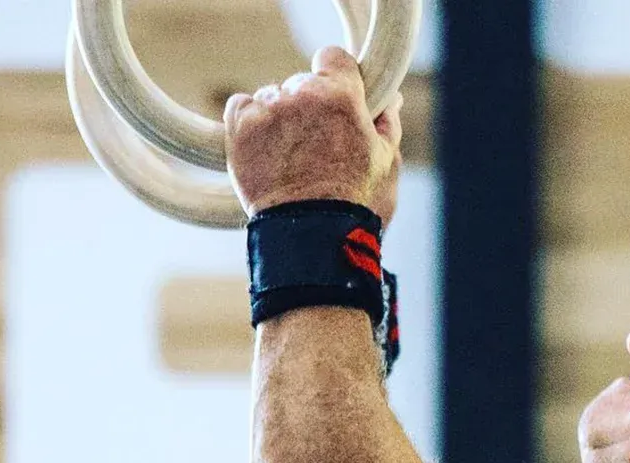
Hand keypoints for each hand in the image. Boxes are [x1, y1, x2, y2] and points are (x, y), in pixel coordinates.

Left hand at [224, 46, 402, 226]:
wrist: (310, 237)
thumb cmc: (355, 204)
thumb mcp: (386, 162)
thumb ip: (386, 123)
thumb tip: (391, 101)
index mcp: (341, 95)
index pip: (332, 58)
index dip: (335, 77)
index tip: (334, 97)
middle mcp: (302, 95)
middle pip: (301, 83)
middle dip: (309, 106)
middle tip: (315, 143)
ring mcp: (268, 111)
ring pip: (271, 97)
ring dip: (279, 116)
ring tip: (290, 156)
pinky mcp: (239, 130)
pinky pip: (241, 107)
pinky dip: (250, 122)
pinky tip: (264, 148)